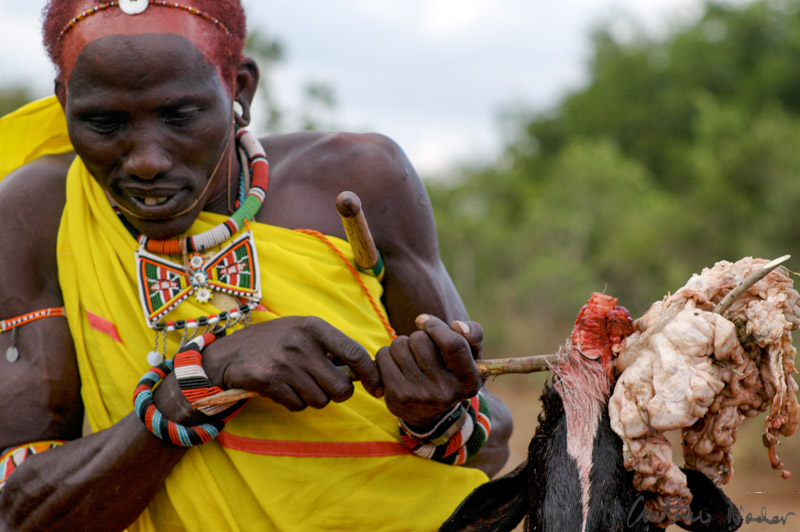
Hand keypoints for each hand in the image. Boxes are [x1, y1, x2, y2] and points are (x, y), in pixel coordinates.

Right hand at [201, 316, 381, 410]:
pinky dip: (295, 402)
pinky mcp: (270, 382)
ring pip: (321, 400)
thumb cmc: (275, 341)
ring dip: (314, 398)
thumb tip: (365, 371)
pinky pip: (299, 406)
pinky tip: (283, 388)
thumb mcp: (302, 332)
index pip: (354, 353)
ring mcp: (285, 363)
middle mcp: (301, 343)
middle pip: (341, 387)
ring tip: (300, 384)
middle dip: (338, 394)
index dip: (370, 374)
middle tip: (328, 388)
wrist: (229, 353)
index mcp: (314, 327)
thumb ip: (331, 347)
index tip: (376, 387)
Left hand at [376, 314, 482, 428]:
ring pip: (399, 345)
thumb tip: (457, 324)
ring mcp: (419, 396)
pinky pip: (383, 356)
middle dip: (418, 336)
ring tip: (410, 358)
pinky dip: (387, 354)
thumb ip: (473, 335)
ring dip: (402, 345)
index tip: (424, 321)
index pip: (453, 344)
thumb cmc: (452, 373)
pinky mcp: (397, 397)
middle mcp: (445, 392)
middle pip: (420, 340)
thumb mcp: (471, 356)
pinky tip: (396, 365)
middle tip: (422, 349)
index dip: (436, 326)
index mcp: (468, 381)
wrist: (430, 412)